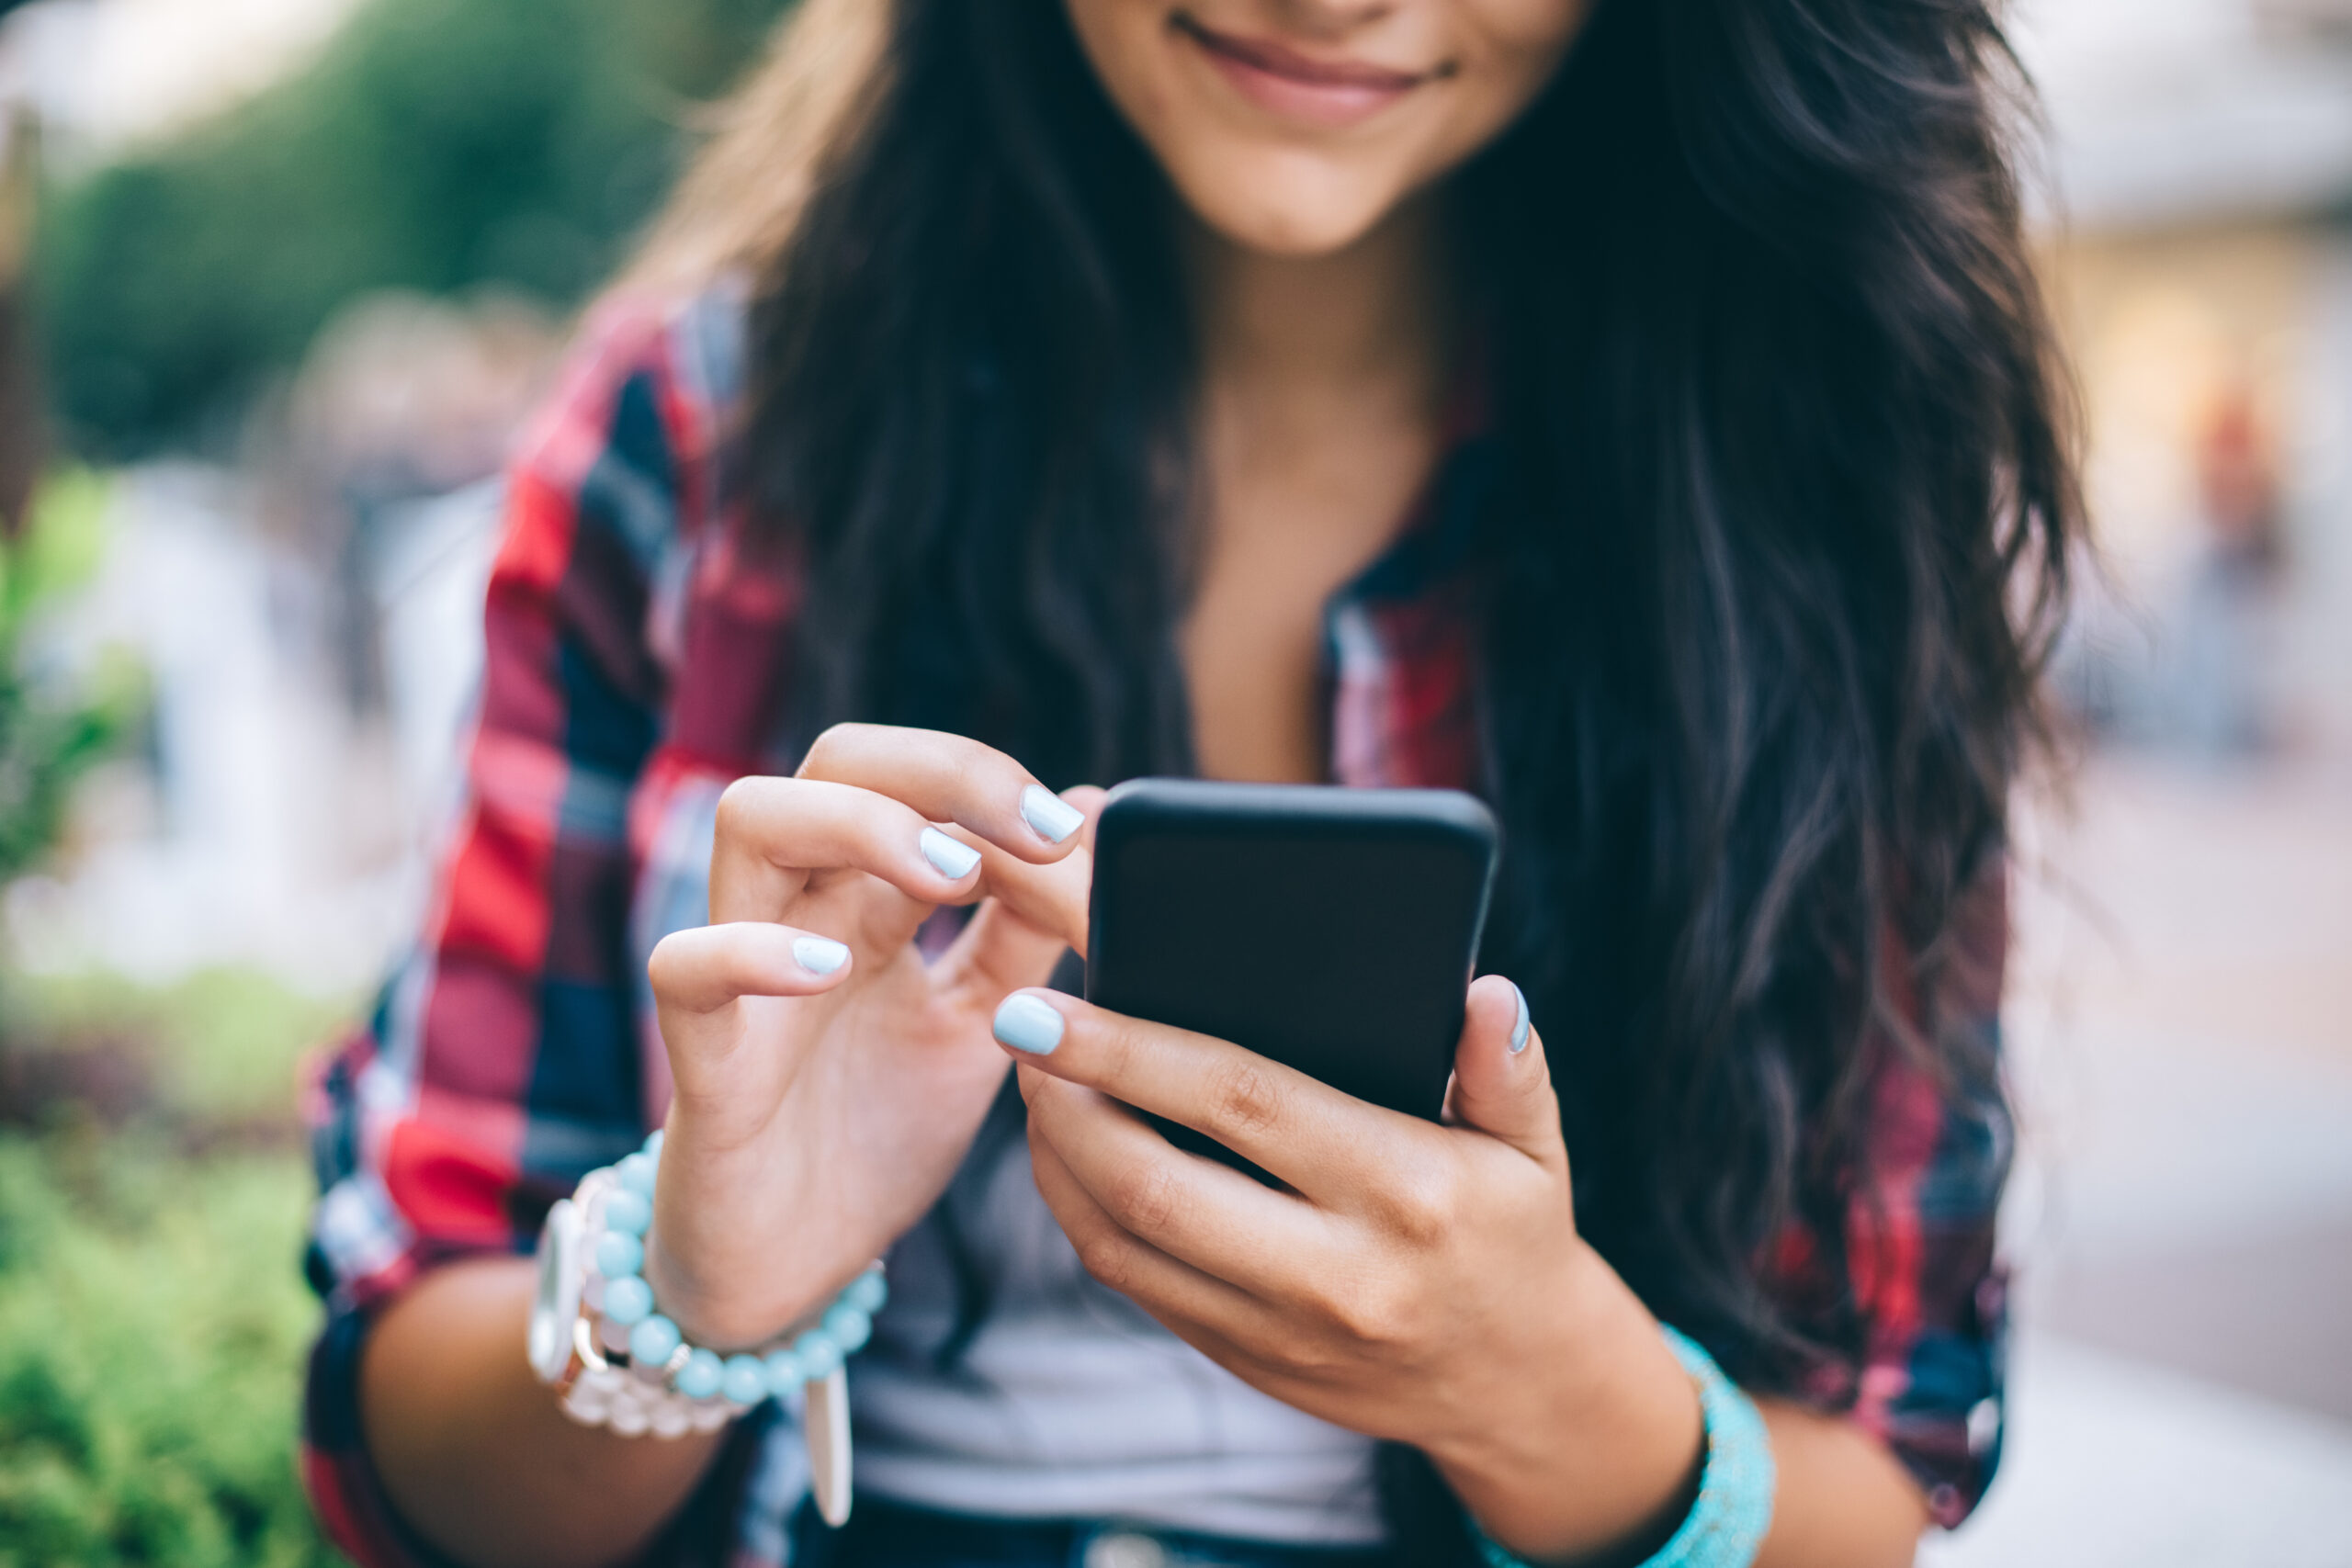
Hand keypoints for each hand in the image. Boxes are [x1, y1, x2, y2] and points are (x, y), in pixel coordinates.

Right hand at [643, 724, 1098, 1348]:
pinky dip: (750, 949)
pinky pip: (684, 968)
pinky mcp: (703, 1062)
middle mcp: (802, 912)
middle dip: (943, 769)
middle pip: (837, 759)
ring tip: (951, 879)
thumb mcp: (979, 1027)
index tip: (1082, 836)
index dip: (1001, 788)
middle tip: (1035, 832)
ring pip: (752, 819)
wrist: (788, 1276)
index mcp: (871, 901)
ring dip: (862, 823)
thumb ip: (1025, 932)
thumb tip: (1091, 811)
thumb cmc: (872, 1135)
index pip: (919, 780)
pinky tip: (831, 966)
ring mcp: (745, 977)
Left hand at [1001, 976, 1704, 1562]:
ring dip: (1057, 1159)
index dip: (1134, 1049)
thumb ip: (1506, 1065)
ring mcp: (1281, 1332)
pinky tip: (1071, 1150)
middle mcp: (1335, 1273)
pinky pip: (1134, 1285)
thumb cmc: (1515, 1232)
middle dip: (1066, 1103)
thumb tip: (1486, 991)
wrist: (1517, 1386)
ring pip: (1122, 1245)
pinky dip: (1083, 1213)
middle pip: (1154, 1185)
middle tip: (1017, 1027)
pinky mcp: (1244, 1362)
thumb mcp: (1535, 1144)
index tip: (1056, 1002)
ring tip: (1035, 1081)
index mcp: (1405, 1192)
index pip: (1242, 1103)